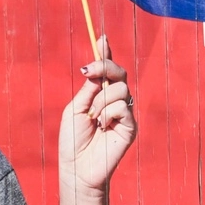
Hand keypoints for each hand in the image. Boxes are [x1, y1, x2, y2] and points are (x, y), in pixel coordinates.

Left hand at [59, 36, 137, 204]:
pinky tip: (103, 127)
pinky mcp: (132, 126)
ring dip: (101, 101)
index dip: (106, 53)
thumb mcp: (76, 108)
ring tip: (94, 118)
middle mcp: (116, 102)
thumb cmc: (73, 141)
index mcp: (100, 96)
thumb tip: (95, 69)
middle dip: (104, 66)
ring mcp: (125, 114)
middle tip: (89, 71)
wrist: (78, 167)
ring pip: (120, 89)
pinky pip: (123, 107)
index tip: (102, 37)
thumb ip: (89, 89)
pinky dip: (109, 114)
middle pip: (119, 73)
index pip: (108, 71)